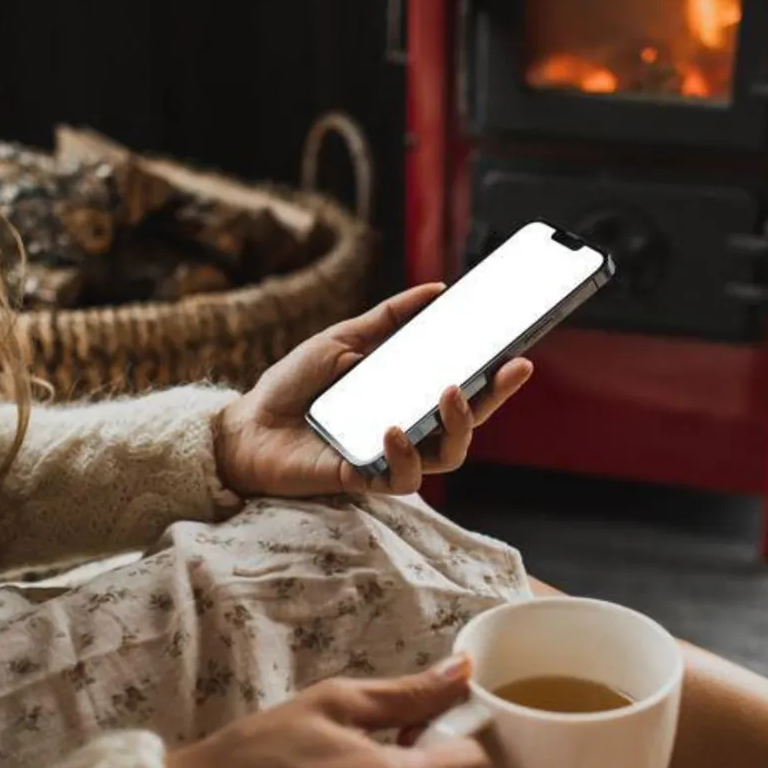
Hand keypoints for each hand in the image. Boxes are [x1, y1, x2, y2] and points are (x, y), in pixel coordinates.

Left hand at [215, 284, 533, 497]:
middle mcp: (408, 430)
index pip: (464, 391)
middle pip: (468, 425)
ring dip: (457, 424)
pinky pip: (401, 476)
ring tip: (449, 391)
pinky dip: (403, 451)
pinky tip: (393, 429)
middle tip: (511, 368)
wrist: (246, 425)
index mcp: (408, 397)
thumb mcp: (343, 338)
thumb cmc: (295, 385)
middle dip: (495, 398)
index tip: (521, 353)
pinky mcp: (364, 478)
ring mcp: (390, 457)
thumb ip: (389, 318)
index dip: (497, 379)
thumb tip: (438, 289)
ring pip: (448, 455)